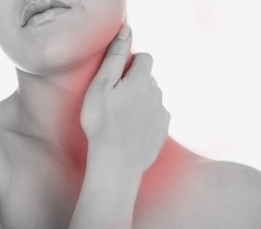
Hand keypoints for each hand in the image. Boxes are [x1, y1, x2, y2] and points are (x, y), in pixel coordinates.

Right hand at [80, 23, 170, 171]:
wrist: (116, 162)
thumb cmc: (102, 122)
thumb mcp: (101, 86)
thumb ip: (115, 56)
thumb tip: (126, 30)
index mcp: (141, 80)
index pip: (145, 58)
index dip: (131, 63)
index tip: (117, 77)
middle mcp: (156, 93)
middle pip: (147, 78)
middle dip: (134, 82)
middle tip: (115, 100)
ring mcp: (161, 112)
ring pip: (152, 97)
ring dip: (140, 100)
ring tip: (122, 116)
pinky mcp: (162, 129)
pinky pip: (156, 114)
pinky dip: (145, 117)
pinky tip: (131, 128)